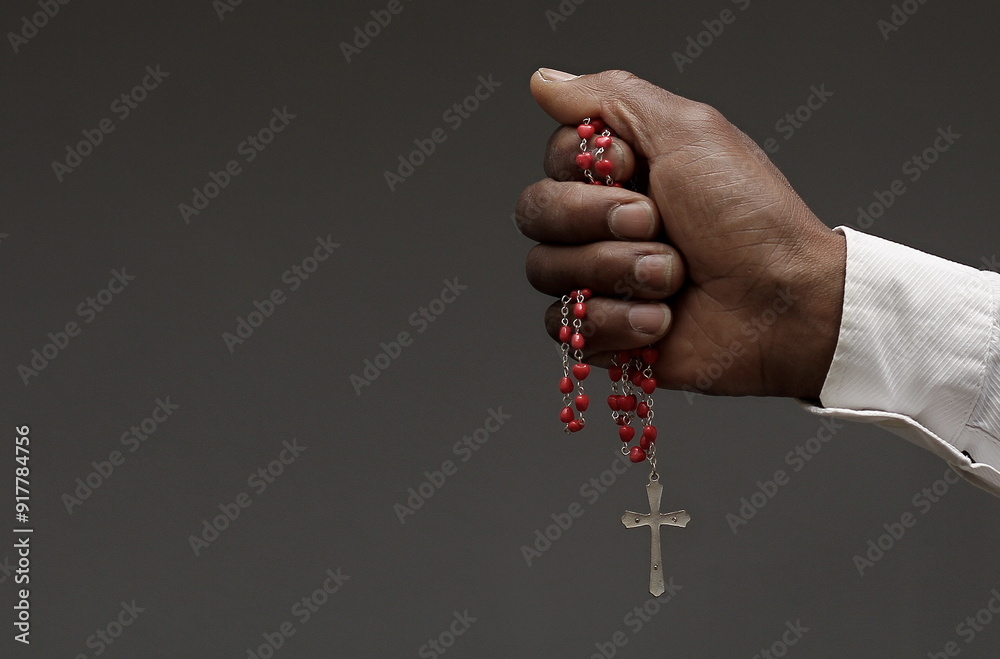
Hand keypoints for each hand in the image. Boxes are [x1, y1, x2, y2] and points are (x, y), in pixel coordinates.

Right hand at [516, 68, 845, 398]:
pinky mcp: (606, 332)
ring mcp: (601, 279)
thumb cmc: (751, 217)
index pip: (554, 159)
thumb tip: (544, 81)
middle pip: (536, 212)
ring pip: (546, 270)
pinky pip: (569, 329)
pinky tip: (662, 320)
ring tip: (673, 279)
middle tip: (655, 224)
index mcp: (621, 173)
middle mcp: (602, 223)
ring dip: (616, 272)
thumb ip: (609, 98)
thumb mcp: (687, 131)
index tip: (637, 172)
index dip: (586, 170)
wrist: (784, 304)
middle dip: (595, 220)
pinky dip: (619, 323)